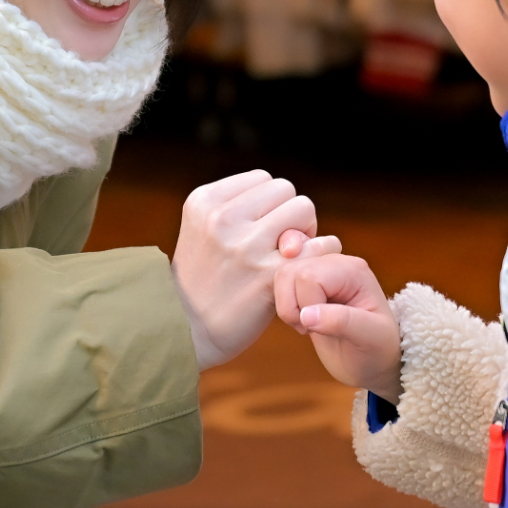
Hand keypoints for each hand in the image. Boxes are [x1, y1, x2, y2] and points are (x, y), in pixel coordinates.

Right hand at [171, 171, 331, 368]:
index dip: (268, 203)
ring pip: (304, 209)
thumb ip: (241, 208)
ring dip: (304, 232)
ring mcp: (246, 247)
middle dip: (288, 214)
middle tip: (277, 244)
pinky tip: (305, 269)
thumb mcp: (203, 228)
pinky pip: (318, 246)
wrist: (186, 329)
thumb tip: (294, 207)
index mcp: (204, 201)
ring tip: (286, 255)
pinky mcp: (269, 275)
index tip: (258, 229)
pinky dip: (320, 253)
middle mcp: (223, 219)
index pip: (262, 179)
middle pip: (286, 190)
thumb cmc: (203, 277)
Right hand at [274, 253, 401, 403]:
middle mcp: (334, 264)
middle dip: (293, 306)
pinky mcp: (308, 285)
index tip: (325, 327)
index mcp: (353, 270)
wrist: (374, 361)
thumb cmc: (379, 348)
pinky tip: (303, 321)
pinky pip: (281, 284)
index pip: (310, 277)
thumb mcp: (371, 337)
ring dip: (286, 306)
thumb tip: (306, 314)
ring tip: (306, 325)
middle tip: (312, 328)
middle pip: (291, 272)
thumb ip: (342, 322)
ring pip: (282, 275)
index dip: (307, 305)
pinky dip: (284, 306)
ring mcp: (320, 272)